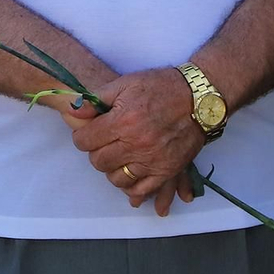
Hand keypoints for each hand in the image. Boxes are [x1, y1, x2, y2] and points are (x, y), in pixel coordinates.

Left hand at [61, 68, 202, 215]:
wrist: (199, 97)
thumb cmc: (161, 87)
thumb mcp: (125, 84)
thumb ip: (96, 100)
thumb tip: (74, 111)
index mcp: (122, 121)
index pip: (84, 141)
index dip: (82, 136)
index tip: (89, 133)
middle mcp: (136, 144)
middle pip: (98, 161)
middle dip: (96, 152)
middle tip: (105, 143)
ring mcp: (152, 160)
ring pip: (117, 178)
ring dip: (113, 169)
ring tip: (118, 158)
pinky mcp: (167, 170)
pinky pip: (142, 189)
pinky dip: (132, 188)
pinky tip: (130, 177)